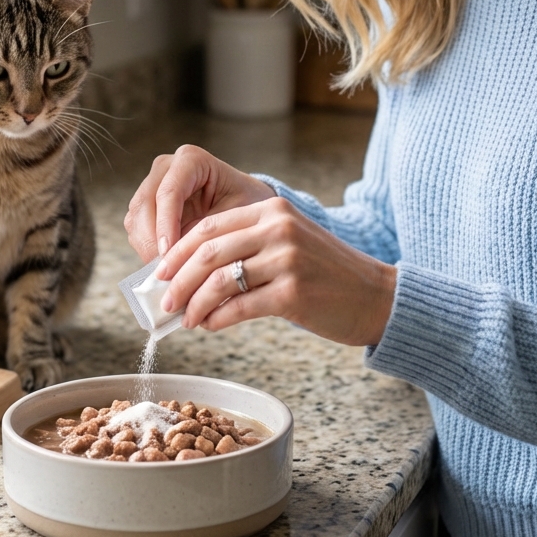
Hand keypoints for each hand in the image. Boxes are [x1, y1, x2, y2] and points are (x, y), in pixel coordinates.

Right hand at [124, 144, 274, 261]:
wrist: (245, 203)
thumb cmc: (246, 204)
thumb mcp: (237, 215)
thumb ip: (208, 232)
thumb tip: (179, 258)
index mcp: (191, 159)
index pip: (168, 192)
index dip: (165, 224)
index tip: (168, 254)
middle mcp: (165, 168)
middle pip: (145, 205)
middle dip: (152, 241)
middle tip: (166, 272)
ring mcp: (152, 186)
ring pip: (135, 219)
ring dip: (146, 248)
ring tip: (167, 273)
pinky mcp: (146, 206)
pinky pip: (136, 230)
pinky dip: (147, 250)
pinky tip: (165, 267)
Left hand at [154, 197, 396, 346]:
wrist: (375, 297)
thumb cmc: (325, 275)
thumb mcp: (287, 244)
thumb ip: (246, 247)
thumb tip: (191, 273)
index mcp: (272, 211)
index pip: (209, 227)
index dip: (178, 252)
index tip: (161, 273)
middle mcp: (278, 228)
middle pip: (208, 252)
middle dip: (178, 280)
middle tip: (164, 301)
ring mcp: (287, 259)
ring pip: (219, 281)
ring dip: (194, 304)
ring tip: (186, 319)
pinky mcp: (293, 293)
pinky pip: (239, 307)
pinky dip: (217, 319)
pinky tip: (209, 326)